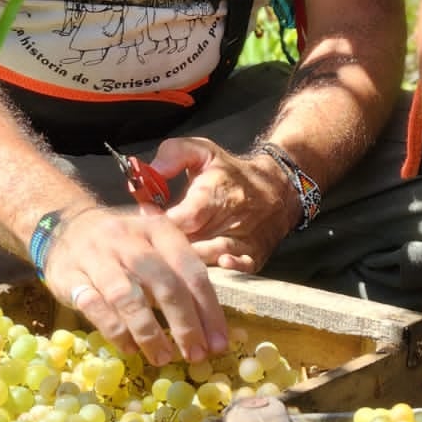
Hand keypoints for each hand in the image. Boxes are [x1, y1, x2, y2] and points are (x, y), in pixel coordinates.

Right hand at [43, 205, 229, 367]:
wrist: (66, 227)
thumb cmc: (124, 243)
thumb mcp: (155, 242)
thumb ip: (184, 270)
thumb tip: (216, 319)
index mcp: (158, 230)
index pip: (191, 270)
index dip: (208, 309)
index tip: (219, 342)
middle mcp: (130, 240)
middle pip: (164, 284)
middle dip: (185, 324)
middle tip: (196, 355)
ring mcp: (98, 258)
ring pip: (129, 298)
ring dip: (150, 333)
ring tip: (164, 357)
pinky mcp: (70, 277)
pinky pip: (96, 307)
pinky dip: (116, 331)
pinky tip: (130, 348)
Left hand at [151, 136, 298, 271]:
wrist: (276, 188)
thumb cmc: (230, 173)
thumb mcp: (203, 151)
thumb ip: (173, 155)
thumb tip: (150, 171)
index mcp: (213, 194)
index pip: (186, 216)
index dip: (164, 224)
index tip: (146, 225)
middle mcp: (230, 218)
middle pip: (195, 242)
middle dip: (170, 248)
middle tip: (152, 248)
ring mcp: (243, 239)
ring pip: (214, 257)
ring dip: (192, 262)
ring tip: (172, 261)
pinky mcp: (255, 254)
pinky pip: (241, 268)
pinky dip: (230, 269)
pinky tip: (218, 265)